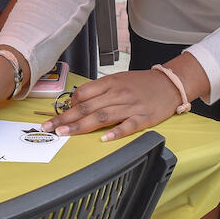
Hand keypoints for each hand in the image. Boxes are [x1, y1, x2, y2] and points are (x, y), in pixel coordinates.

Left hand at [39, 69, 184, 141]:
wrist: (169, 84)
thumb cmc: (141, 83)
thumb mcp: (118, 80)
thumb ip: (99, 91)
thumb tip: (78, 102)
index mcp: (111, 83)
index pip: (84, 93)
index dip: (68, 105)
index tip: (58, 115)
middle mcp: (118, 94)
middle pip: (88, 107)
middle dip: (66, 118)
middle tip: (50, 127)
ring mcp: (131, 106)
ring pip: (102, 116)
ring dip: (81, 126)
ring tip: (65, 133)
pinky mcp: (144, 118)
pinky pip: (127, 126)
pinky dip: (115, 132)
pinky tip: (104, 139)